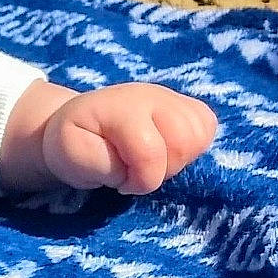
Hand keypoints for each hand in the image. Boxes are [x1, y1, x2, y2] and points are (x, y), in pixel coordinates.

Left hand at [41, 83, 217, 193]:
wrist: (80, 121)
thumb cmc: (75, 141)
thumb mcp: (69, 155)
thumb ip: (96, 163)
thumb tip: (130, 170)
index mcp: (120, 107)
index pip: (150, 153)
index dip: (139, 180)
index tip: (120, 182)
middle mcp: (151, 95)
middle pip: (184, 142)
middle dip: (163, 169)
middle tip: (138, 170)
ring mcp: (172, 97)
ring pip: (200, 137)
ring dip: (178, 159)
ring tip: (151, 160)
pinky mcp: (188, 106)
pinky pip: (208, 129)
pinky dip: (192, 147)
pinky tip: (167, 149)